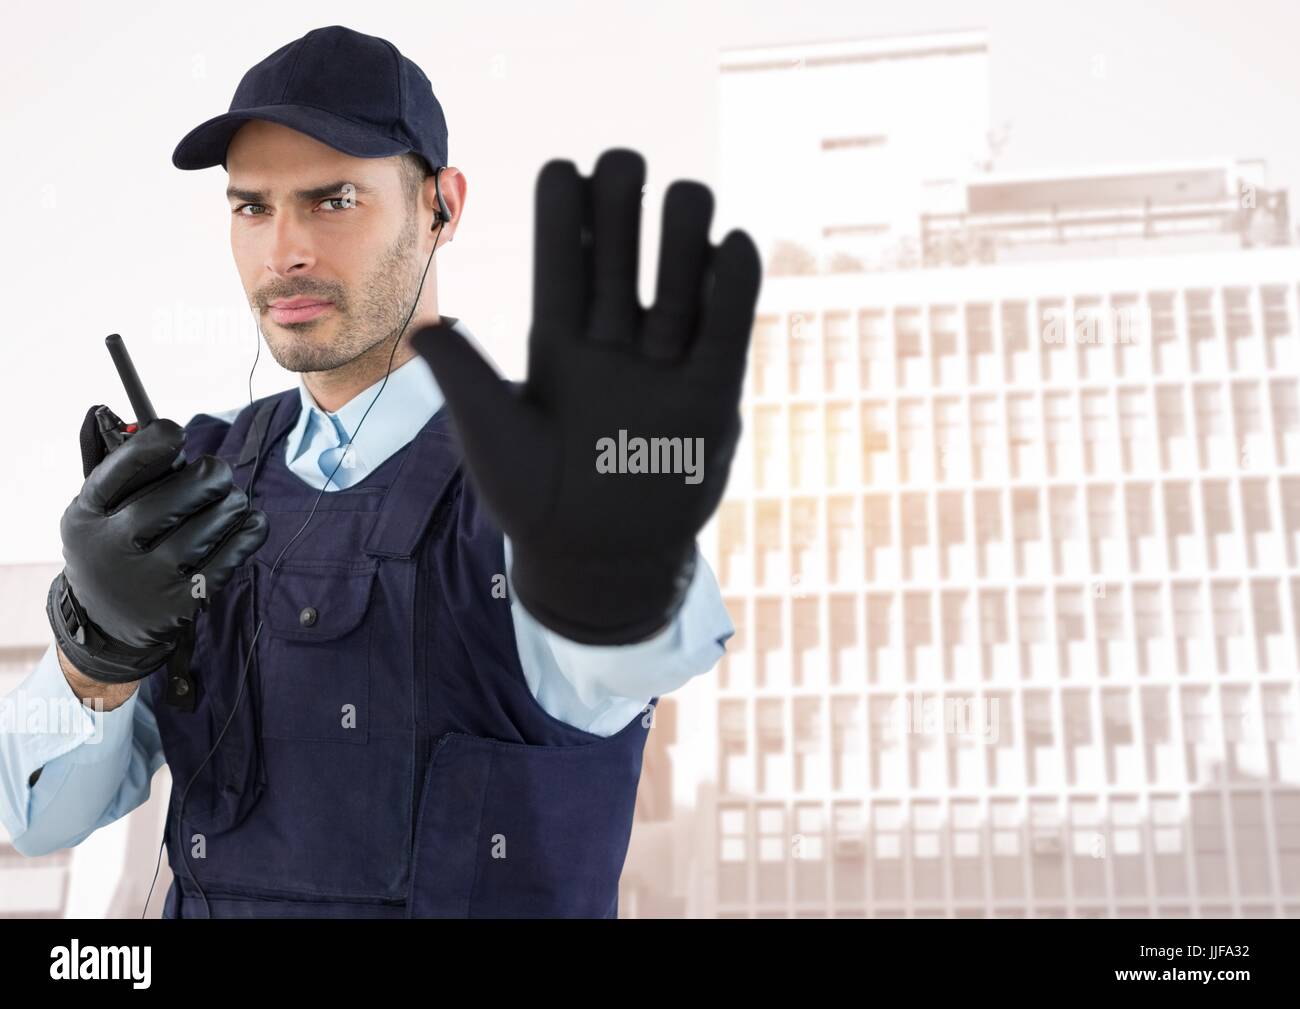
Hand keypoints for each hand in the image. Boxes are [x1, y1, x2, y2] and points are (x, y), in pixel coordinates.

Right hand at [47, 406, 268, 683]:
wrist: (108, 623)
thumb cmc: (111, 544)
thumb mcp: (94, 509)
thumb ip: (112, 465)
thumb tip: (127, 415)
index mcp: (88, 513)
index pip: (121, 469)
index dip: (154, 445)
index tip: (176, 433)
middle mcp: (115, 545)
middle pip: (183, 492)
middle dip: (211, 474)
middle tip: (216, 474)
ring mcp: (150, 577)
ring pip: (216, 519)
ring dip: (233, 503)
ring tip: (229, 502)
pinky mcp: (183, 600)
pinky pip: (234, 554)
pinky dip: (250, 531)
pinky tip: (250, 522)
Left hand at [412, 148, 760, 643]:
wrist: (597, 561)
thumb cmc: (531, 501)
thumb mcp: (491, 439)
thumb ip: (467, 381)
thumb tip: (425, 328)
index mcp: (556, 341)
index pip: (562, 260)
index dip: (563, 215)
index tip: (564, 170)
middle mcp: (611, 341)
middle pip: (620, 256)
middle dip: (623, 207)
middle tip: (625, 166)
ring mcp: (664, 364)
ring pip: (677, 281)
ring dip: (681, 234)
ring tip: (683, 195)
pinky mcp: (711, 394)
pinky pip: (726, 331)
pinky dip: (734, 287)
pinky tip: (732, 245)